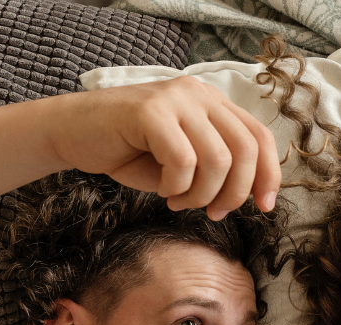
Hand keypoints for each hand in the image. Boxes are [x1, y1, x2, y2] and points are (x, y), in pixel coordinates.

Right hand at [48, 77, 279, 219]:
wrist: (72, 133)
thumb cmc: (128, 151)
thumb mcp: (183, 162)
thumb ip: (217, 169)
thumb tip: (251, 195)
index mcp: (213, 104)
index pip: (259, 136)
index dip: (268, 175)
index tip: (264, 208)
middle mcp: (199, 95)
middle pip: (245, 150)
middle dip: (235, 193)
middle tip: (213, 212)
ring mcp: (175, 98)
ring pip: (217, 159)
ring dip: (201, 194)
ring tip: (179, 201)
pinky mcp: (150, 111)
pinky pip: (183, 161)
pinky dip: (176, 186)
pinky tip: (162, 189)